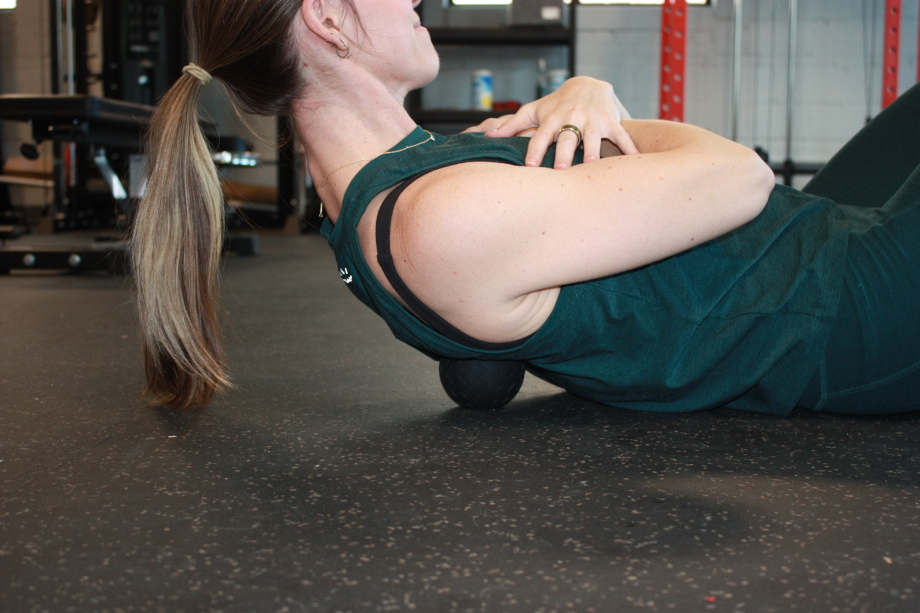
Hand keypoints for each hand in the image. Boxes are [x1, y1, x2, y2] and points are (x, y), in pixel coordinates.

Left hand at [480, 77, 638, 168]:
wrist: (589, 85)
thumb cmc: (556, 104)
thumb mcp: (534, 110)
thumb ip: (512, 125)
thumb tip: (487, 137)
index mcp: (552, 118)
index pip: (540, 136)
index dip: (535, 150)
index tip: (529, 166)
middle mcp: (572, 118)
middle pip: (566, 138)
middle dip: (564, 153)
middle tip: (560, 171)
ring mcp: (593, 120)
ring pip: (593, 136)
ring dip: (592, 150)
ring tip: (591, 165)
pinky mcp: (611, 122)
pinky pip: (622, 136)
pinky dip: (630, 147)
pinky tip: (636, 160)